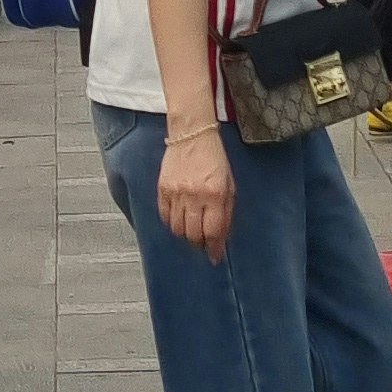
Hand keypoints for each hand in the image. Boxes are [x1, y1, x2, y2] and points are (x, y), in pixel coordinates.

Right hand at [157, 124, 234, 262]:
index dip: (214, 248)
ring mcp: (176, 192)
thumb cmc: (214, 159)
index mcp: (215, 194)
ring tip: (191, 229)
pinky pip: (165, 216)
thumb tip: (221, 239)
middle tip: (203, 242)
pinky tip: (179, 218)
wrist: (192, 134)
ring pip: (177, 229)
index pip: (213, 232)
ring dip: (185, 235)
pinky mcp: (162, 188)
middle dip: (199, 243)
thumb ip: (226, 213)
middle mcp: (194, 195)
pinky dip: (172, 222)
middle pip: (193, 234)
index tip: (214, 256)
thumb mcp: (229, 185)